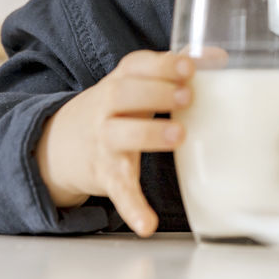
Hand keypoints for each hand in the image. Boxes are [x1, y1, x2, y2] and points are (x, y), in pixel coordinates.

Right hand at [35, 50, 192, 236]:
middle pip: (123, 94)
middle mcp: (107, 109)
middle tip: (187, 97)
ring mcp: (104, 143)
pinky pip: (118, 192)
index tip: (188, 66)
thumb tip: (218, 55)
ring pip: (119, 135)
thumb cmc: (115, 108)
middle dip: (155, 93)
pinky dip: (132, 208)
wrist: (59, 144)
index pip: (135, 66)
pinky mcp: (106, 175)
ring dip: (149, 133)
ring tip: (179, 135)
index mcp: (119, 82)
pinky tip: (147, 224)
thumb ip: (172, 68)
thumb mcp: (133, 83)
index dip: (161, 64)